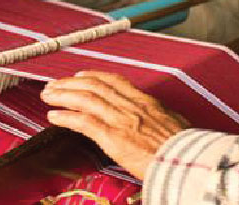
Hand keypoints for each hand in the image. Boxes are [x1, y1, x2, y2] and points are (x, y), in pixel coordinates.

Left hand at [40, 71, 187, 179]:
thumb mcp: (176, 124)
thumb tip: (161, 120)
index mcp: (146, 102)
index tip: (79, 76)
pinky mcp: (114, 138)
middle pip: (94, 86)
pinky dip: (66, 117)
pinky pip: (84, 122)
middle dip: (71, 83)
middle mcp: (132, 106)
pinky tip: (54, 116)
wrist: (190, 162)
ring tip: (48, 96)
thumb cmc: (186, 149)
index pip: (114, 81)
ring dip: (63, 96)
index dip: (93, 76)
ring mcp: (122, 120)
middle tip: (55, 85)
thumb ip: (161, 118)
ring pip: (85, 99)